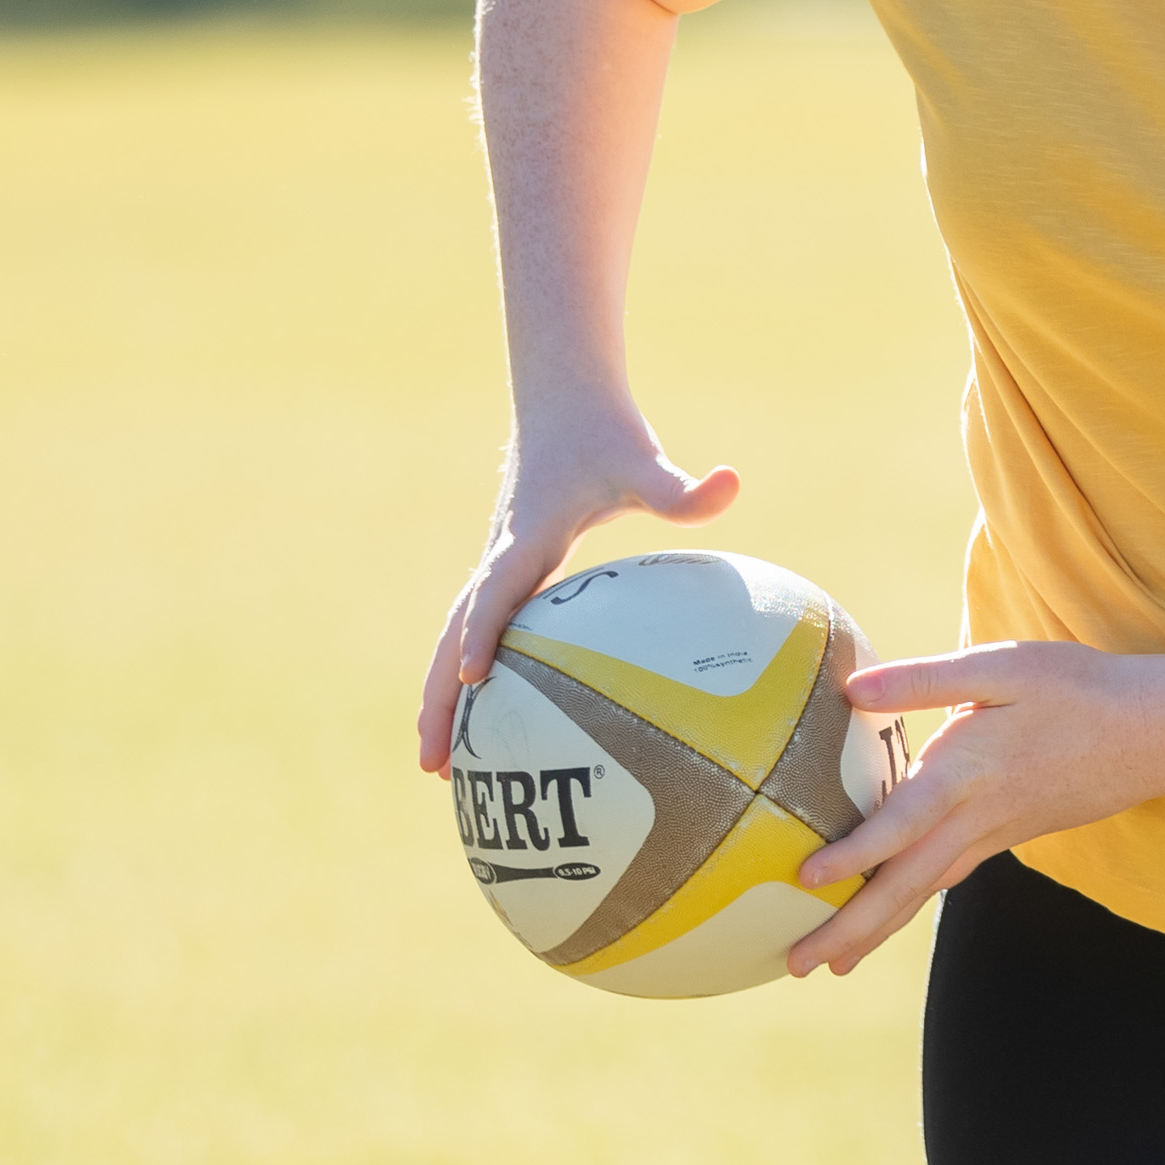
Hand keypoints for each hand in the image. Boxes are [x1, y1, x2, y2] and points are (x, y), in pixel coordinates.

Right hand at [412, 423, 741, 771]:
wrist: (563, 401)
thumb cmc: (606, 434)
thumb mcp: (645, 462)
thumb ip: (682, 489)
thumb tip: (732, 485)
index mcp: (527, 536)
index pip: (499, 589)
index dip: (483, 631)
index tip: (472, 678)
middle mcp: (499, 555)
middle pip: (455, 633)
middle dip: (439, 698)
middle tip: (433, 764)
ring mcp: (495, 565)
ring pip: (455, 638)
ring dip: (439, 696)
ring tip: (436, 763)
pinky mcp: (504, 571)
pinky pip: (477, 630)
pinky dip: (463, 672)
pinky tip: (480, 719)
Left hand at [783, 642, 1164, 976]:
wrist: (1151, 733)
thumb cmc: (1077, 689)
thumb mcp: (1004, 665)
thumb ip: (925, 679)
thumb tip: (852, 688)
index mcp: (967, 772)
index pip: (902, 823)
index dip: (854, 852)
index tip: (806, 878)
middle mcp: (975, 818)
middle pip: (904, 885)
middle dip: (849, 928)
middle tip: (795, 965)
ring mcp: (993, 836)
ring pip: (924, 893)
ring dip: (875, 931)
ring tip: (832, 966)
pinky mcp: (1006, 837)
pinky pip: (947, 880)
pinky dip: (911, 907)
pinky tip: (891, 915)